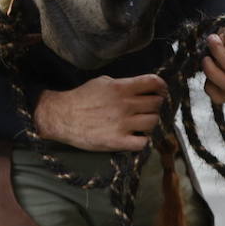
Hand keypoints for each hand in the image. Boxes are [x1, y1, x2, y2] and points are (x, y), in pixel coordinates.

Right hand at [32, 74, 165, 151]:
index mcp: (121, 87)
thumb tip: (141, 87)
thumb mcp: (102, 83)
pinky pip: (143, 142)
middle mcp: (125, 105)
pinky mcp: (118, 141)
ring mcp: (123, 124)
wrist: (62, 117)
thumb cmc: (81, 98)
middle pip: (157, 103)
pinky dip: (143, 140)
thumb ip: (123, 84)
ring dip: (151, 122)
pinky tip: (136, 136)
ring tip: (142, 123)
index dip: (161, 87)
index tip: (161, 91)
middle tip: (148, 108)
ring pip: (154, 122)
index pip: (154, 83)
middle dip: (156, 105)